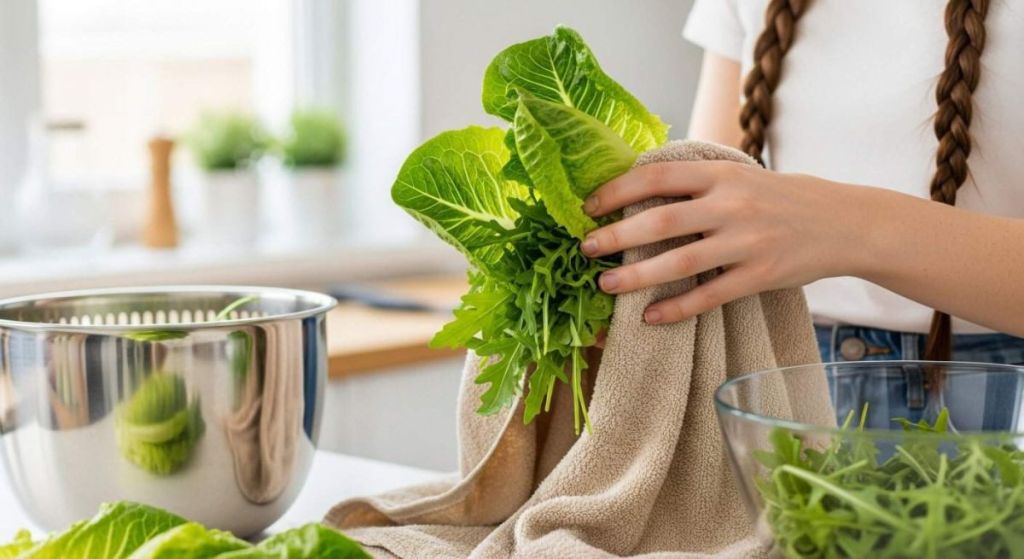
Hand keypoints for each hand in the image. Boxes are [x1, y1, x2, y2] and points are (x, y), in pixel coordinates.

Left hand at [580, 161, 870, 323]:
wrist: (844, 222)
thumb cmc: (782, 198)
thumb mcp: (740, 175)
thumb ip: (696, 182)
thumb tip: (638, 189)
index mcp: (721, 173)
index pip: (656, 177)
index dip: (617, 191)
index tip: (588, 207)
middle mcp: (731, 204)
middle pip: (661, 220)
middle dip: (616, 235)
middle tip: (586, 248)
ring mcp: (746, 241)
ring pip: (680, 260)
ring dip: (637, 276)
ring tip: (606, 285)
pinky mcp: (760, 275)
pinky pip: (710, 295)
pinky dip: (677, 308)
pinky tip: (650, 316)